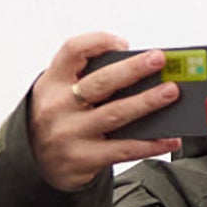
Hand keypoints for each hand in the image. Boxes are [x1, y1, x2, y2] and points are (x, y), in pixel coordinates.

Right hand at [27, 32, 180, 190]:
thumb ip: (89, 78)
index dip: (98, 41)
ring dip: (147, 102)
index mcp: (52, 82)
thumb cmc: (60, 119)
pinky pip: (123, 149)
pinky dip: (149, 144)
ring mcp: (69, 134)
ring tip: (170, 92)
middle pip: (100, 82)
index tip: (123, 43)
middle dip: (133, 69)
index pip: (72, 50)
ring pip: (115, 114)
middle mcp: (57, 106)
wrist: (35, 165)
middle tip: (159, 60)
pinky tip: (169, 139)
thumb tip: (141, 70)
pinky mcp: (82, 159)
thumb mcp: (60, 93)